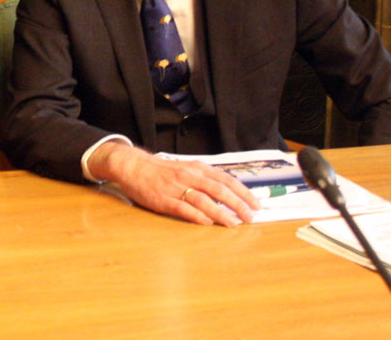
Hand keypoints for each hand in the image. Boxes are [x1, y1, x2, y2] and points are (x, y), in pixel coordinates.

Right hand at [88, 142, 259, 226]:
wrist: (134, 166)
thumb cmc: (162, 170)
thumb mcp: (187, 168)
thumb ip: (206, 178)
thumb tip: (229, 192)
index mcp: (197, 168)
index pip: (226, 180)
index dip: (243, 193)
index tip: (256, 204)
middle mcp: (189, 176)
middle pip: (219, 190)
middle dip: (238, 205)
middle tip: (250, 217)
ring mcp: (176, 188)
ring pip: (204, 201)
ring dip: (221, 213)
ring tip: (234, 224)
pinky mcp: (164, 200)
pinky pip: (184, 208)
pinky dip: (197, 216)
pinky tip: (208, 223)